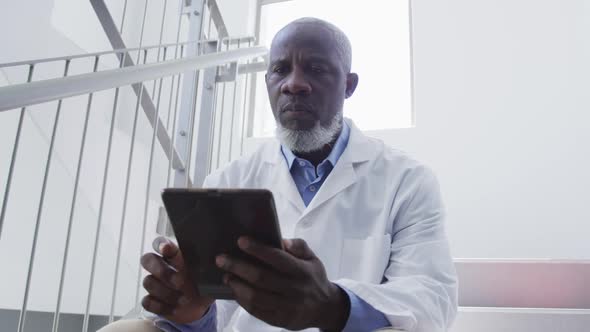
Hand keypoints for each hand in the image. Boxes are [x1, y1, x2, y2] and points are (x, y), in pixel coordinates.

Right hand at [140, 236, 213, 322]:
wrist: (198, 306)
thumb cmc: (201, 283)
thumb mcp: (206, 272)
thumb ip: (205, 263)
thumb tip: (216, 258)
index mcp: (172, 255)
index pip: (160, 243)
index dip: (160, 244)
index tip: (167, 249)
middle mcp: (160, 266)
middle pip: (147, 260)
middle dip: (162, 271)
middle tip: (180, 282)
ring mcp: (154, 283)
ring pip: (148, 282)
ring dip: (166, 292)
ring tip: (185, 300)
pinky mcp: (151, 300)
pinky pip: (147, 301)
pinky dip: (161, 306)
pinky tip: (175, 308)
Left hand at [216, 237, 349, 330]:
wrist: (326, 308)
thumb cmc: (313, 278)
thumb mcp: (313, 258)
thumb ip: (299, 246)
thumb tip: (281, 240)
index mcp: (302, 271)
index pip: (277, 258)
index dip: (258, 249)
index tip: (241, 241)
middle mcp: (294, 289)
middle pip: (262, 278)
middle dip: (238, 266)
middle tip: (221, 259)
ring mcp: (287, 307)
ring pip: (257, 297)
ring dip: (238, 285)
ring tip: (226, 276)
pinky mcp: (280, 320)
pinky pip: (257, 311)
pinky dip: (243, 300)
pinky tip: (236, 291)